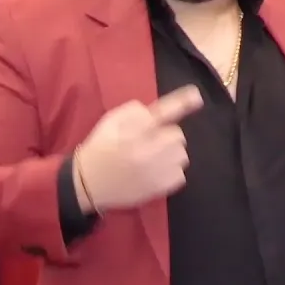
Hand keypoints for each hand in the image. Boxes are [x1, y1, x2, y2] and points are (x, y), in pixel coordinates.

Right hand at [73, 85, 203, 211]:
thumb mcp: (110, 122)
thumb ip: (133, 112)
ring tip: (153, 158)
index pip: (162, 113)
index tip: (196, 95)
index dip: (181, 102)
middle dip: (168, 136)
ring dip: (171, 153)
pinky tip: (155, 172)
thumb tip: (154, 112)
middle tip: (151, 142)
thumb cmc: (100, 148)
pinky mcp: (160, 188)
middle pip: (178, 135)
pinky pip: (180, 174)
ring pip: (181, 155)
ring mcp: (156, 171)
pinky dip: (171, 172)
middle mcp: (147, 151)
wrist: (89, 183)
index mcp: (133, 131)